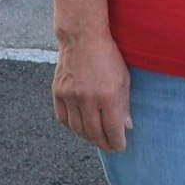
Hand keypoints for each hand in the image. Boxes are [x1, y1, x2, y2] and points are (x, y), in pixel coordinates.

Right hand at [53, 36, 131, 150]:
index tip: (120, 146)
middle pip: (94, 133)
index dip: (116, 142)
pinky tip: (80, 127)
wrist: (82, 38)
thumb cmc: (107, 56)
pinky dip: (72, 127)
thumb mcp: (124, 79)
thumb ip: (124, 105)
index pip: (112, 129)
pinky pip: (64, 119)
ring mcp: (70, 96)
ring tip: (96, 138)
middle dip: (103, 143)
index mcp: (108, 95)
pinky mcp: (58, 92)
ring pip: (78, 129)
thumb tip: (126, 126)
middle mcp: (87, 99)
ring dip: (88, 137)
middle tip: (109, 147)